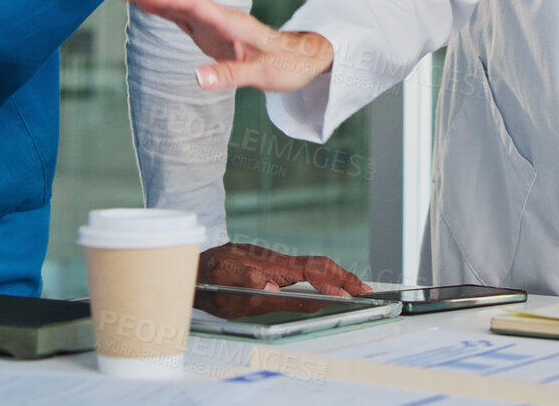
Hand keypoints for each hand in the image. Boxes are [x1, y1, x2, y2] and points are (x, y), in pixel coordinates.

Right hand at [106, 0, 334, 91]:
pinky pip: (180, 16)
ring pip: (176, 4)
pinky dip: (159, 9)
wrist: (304, 57)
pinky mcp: (210, 32)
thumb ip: (232, 75)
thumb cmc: (289, 65)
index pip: (191, 3)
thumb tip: (197, 78)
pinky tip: (141, 4)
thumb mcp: (265, 76)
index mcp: (231, 23)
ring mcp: (213, 23)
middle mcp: (219, 17)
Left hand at [198, 242, 371, 296]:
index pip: (307, 272)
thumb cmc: (207, 279)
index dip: (327, 285)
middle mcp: (276, 261)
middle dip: (344, 277)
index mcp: (267, 265)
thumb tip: (272, 286)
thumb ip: (246, 281)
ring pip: (314, 265)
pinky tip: (332, 286)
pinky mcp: (273, 267)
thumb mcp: (221, 283)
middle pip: (319, 264)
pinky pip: (305, 269)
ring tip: (357, 290)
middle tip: (366, 293)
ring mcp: (276, 262)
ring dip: (338, 276)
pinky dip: (325, 276)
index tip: (345, 298)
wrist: (192, 267)